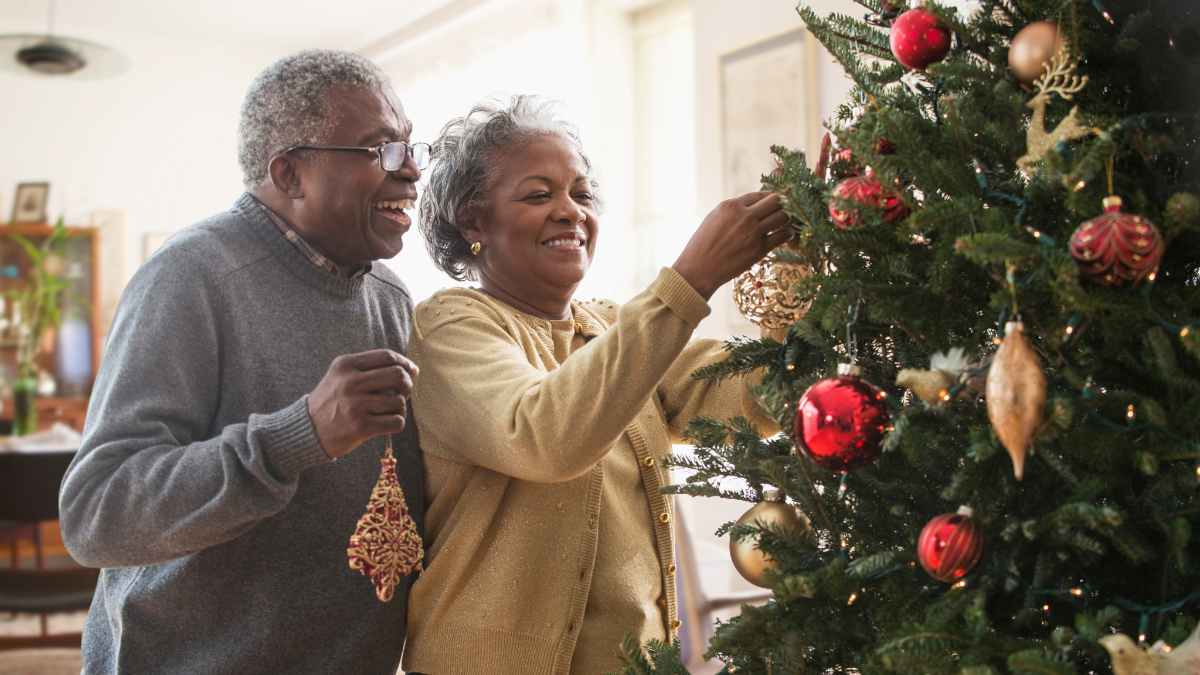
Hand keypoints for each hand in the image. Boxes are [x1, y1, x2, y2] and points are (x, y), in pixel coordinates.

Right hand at [306, 350, 418, 458]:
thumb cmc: (332, 401)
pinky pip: (396, 422)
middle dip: (406, 386)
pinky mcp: (360, 427)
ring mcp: (354, 405)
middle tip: (401, 394)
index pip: (387, 357)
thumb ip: (370, 368)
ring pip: (399, 402)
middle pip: (398, 376)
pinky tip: (386, 424)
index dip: (405, 363)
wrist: (307, 430)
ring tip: (389, 412)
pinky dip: (397, 423)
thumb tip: (411, 369)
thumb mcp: (341, 376)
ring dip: (400, 409)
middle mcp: (349, 382)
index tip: (412, 372)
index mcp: (345, 365)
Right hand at [670, 191, 792, 299]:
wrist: (699, 269)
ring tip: (787, 220)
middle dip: (783, 202)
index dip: (769, 196)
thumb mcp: (714, 218)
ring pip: (783, 216)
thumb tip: (751, 205)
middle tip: (785, 207)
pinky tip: (788, 234)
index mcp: (730, 206)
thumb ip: (733, 210)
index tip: (775, 200)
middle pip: (776, 200)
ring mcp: (753, 232)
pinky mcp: (760, 249)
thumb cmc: (702, 245)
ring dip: (788, 216)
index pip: (759, 194)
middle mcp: (744, 216)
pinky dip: (789, 233)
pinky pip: (783, 235)